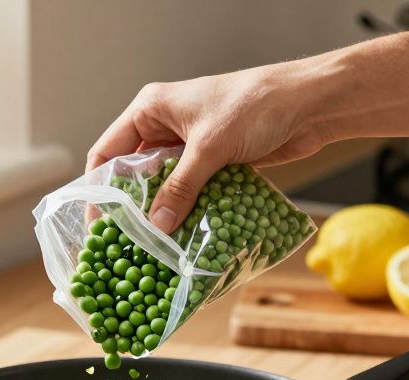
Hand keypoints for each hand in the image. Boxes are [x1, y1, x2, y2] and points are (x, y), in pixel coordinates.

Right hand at [86, 63, 327, 232]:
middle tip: (127, 242)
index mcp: (151, 109)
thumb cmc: (255, 105)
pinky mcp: (215, 161)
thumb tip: (157, 226)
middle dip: (132, 206)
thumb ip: (181, 187)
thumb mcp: (209, 147)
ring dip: (164, 212)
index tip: (98, 223)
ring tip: (155, 247)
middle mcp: (166, 125)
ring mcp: (191, 145)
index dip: (99, 188)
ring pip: (165, 185)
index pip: (108, 151)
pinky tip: (187, 236)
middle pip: (135, 173)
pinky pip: (192, 191)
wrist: (310, 104)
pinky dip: (189, 211)